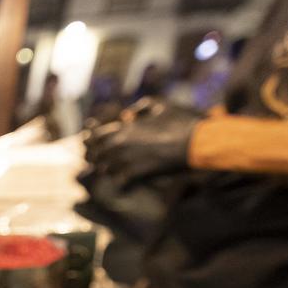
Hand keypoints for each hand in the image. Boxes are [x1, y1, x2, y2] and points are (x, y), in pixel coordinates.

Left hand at [84, 103, 198, 184]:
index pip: (93, 137)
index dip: (91, 141)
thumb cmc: (180, 122)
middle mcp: (119, 146)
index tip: (93, 143)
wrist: (196, 143)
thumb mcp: (160, 105)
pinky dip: (120, 180)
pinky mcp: (137, 175)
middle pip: (94, 155)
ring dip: (107, 168)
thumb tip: (127, 114)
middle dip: (96, 156)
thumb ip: (140, 107)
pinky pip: (119, 181)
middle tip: (100, 158)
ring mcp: (127, 162)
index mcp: (122, 129)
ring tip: (113, 167)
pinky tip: (125, 178)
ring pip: (105, 170)